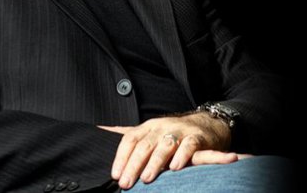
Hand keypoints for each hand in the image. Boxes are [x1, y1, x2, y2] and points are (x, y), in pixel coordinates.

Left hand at [99, 113, 245, 188]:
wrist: (205, 124)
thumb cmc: (172, 133)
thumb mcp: (150, 132)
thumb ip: (130, 136)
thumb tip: (101, 130)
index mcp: (148, 127)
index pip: (130, 139)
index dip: (121, 157)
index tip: (115, 175)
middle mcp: (162, 127)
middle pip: (145, 145)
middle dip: (134, 165)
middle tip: (126, 183)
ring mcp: (180, 131)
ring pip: (165, 145)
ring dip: (155, 162)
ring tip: (146, 178)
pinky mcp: (197, 137)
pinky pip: (189, 146)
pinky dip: (181, 156)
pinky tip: (175, 168)